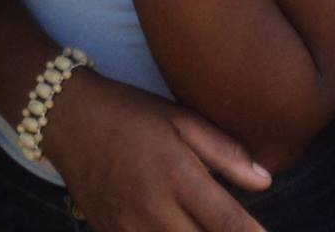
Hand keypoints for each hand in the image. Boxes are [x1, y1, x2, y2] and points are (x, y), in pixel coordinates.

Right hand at [41, 69, 271, 231]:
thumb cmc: (132, 114)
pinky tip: (179, 229)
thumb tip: (265, 181)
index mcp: (178, 176)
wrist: (69, 120)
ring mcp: (128, 229)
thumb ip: (225, 152)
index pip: (226, 222)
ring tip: (207, 228)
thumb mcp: (182, 119)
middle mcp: (153, 209)